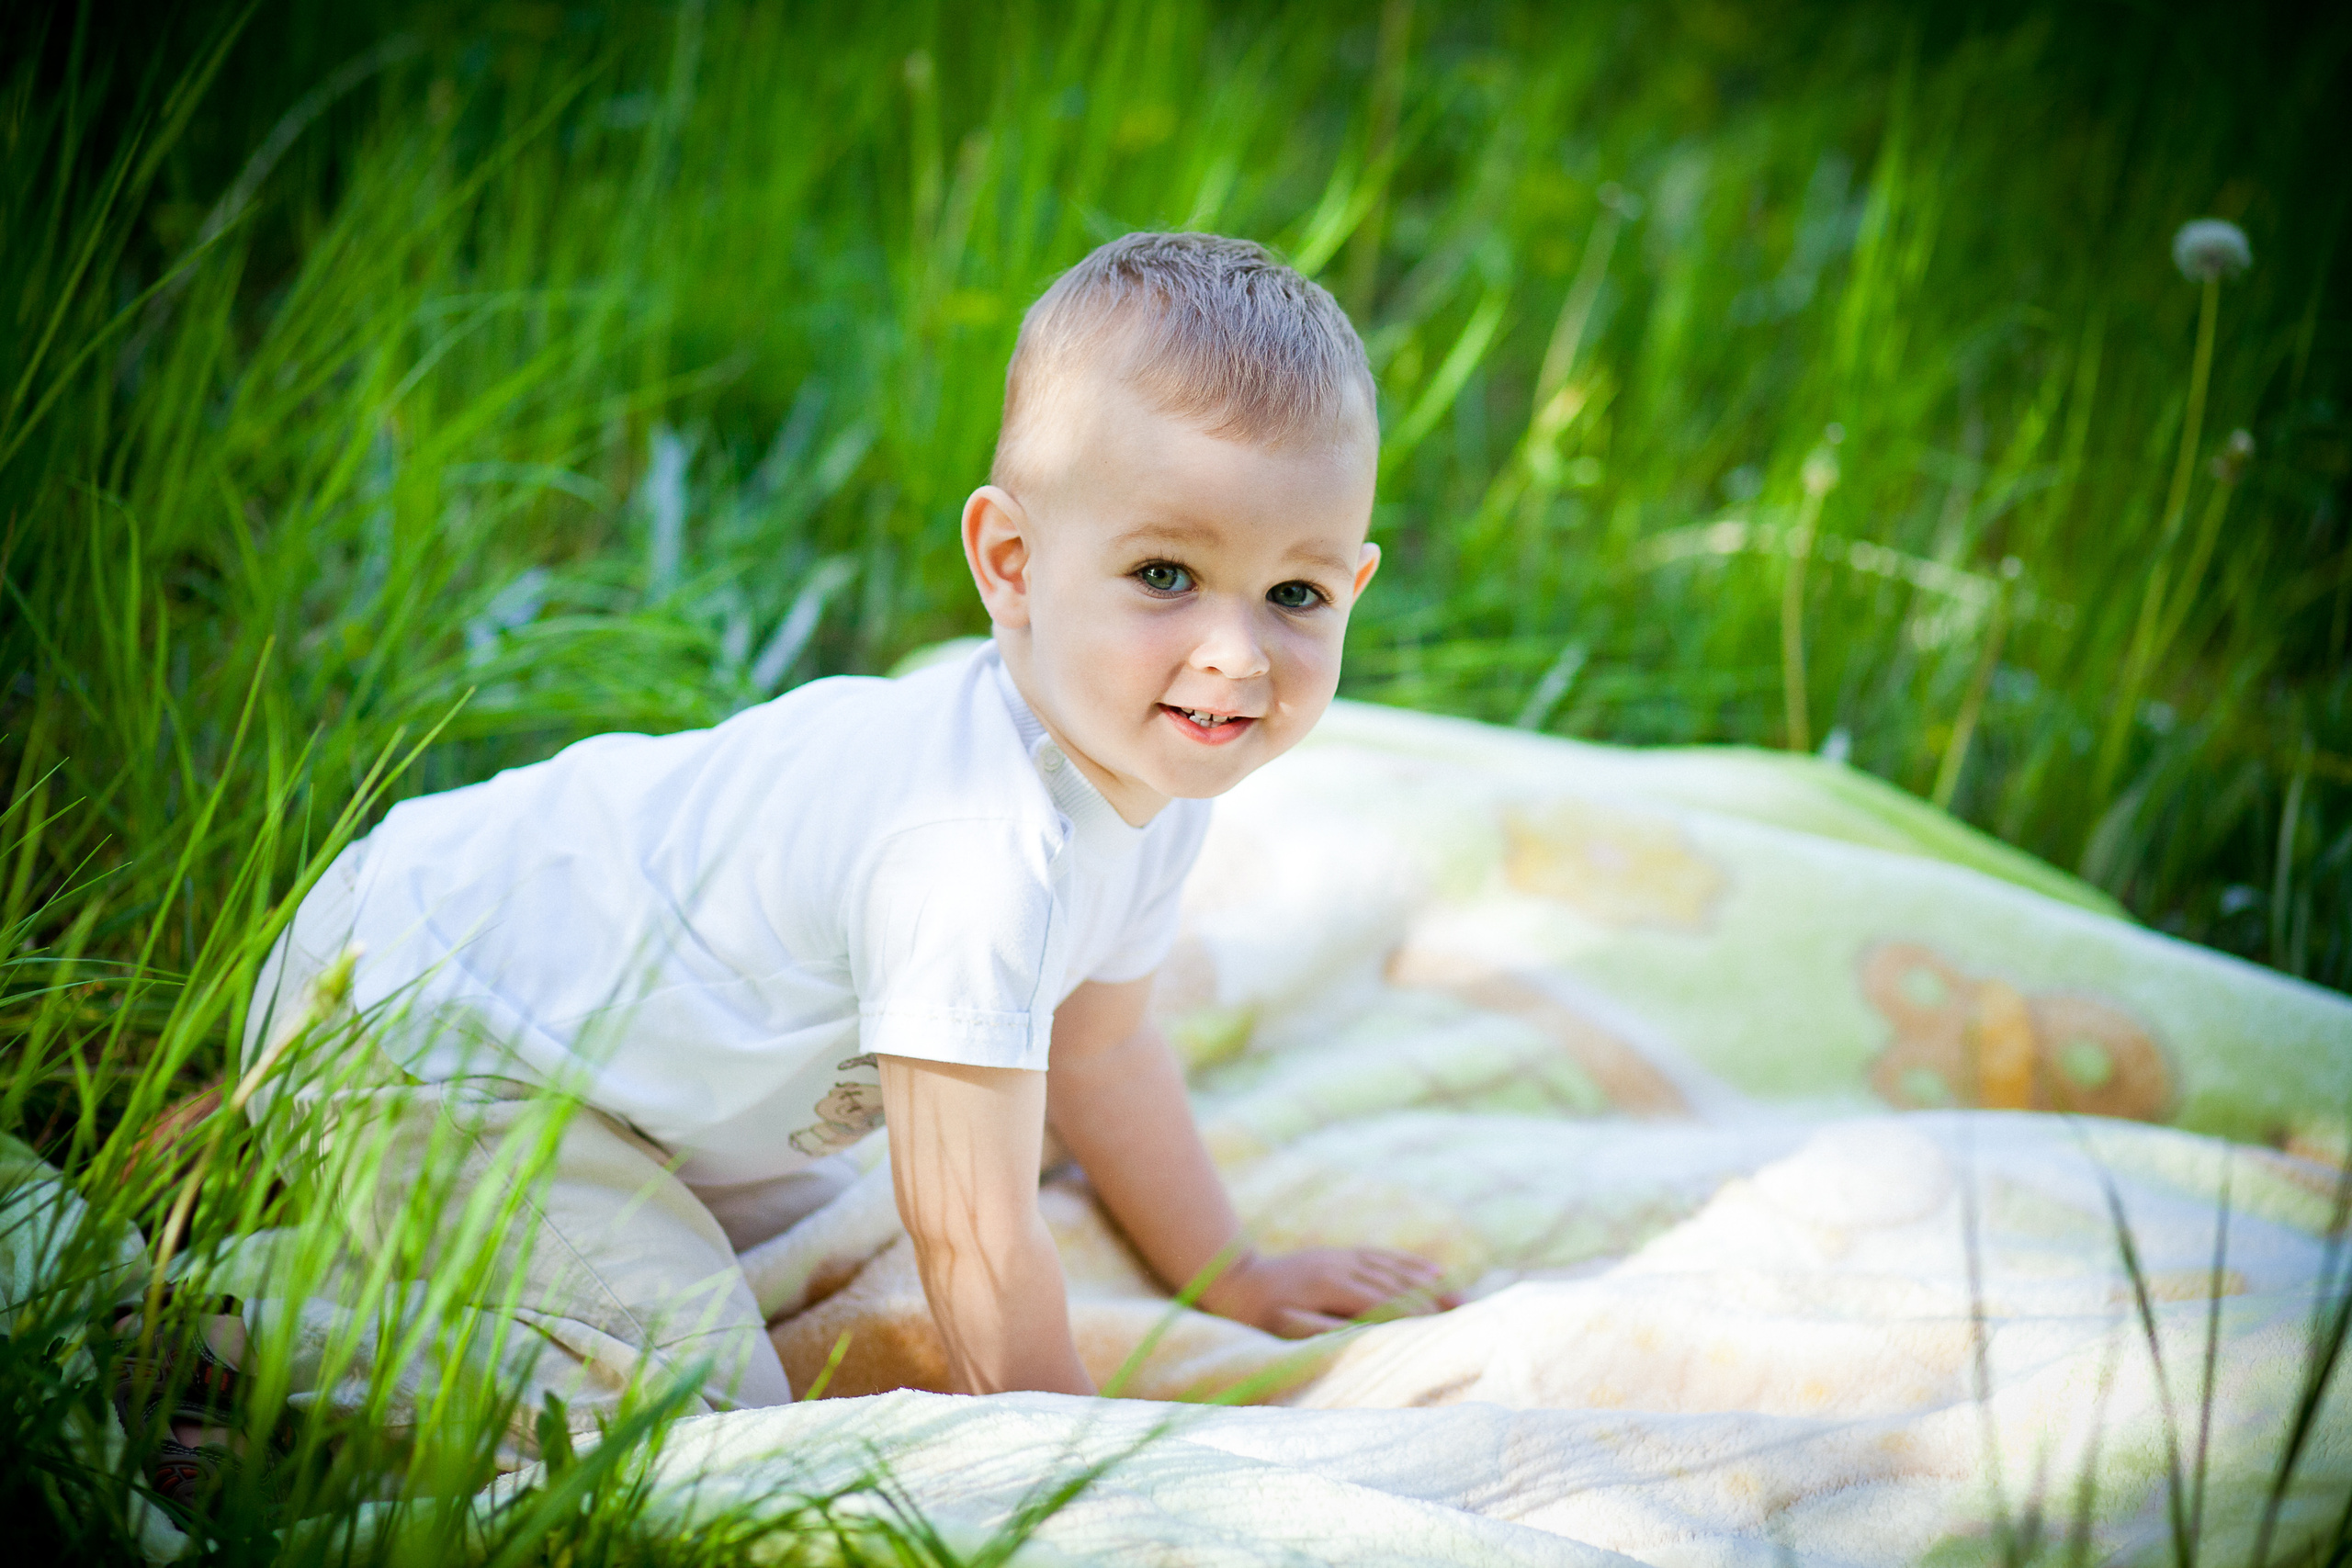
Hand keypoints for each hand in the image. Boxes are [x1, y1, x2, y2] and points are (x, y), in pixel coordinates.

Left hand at [1197, 1247, 1460, 1337]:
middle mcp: (1345, 1267)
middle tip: (1475, 1320)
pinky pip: (1385, 1257)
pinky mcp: (1344, 1256)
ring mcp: (1346, 1258)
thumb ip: (1325, 1329)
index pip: (1386, 1304)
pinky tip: (1437, 1273)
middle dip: (1436, 1304)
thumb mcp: (1286, 1326)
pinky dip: (1412, 1265)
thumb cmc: (1260, 1313)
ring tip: (1467, 1301)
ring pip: (1397, 1271)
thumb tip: (1362, 1334)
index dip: (1417, 1319)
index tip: (1449, 1333)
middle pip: (1399, 1286)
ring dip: (1433, 1286)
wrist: (1238, 1279)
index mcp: (1334, 1287)